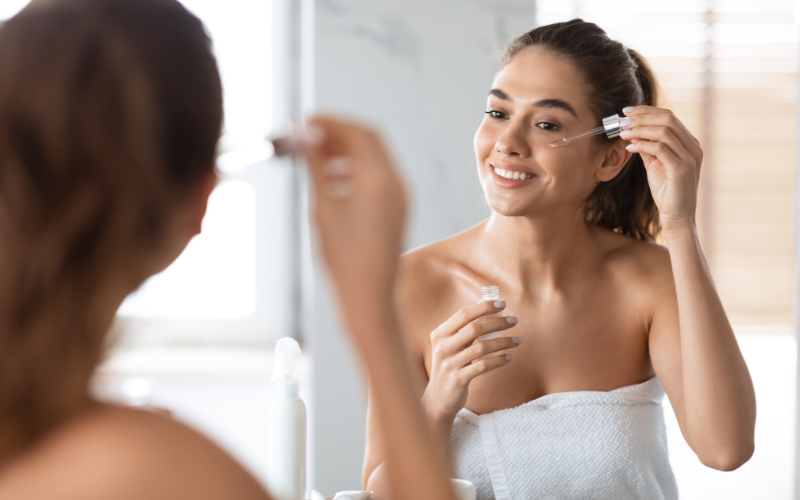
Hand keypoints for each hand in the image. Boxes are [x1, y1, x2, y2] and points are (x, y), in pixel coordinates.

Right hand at [302, 116, 406, 315]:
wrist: (370, 295)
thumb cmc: (344, 259)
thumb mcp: (323, 208)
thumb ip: (316, 168)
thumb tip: (306, 138)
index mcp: (378, 179)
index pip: (356, 132)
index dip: (329, 122)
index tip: (305, 121)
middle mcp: (396, 182)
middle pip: (368, 139)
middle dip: (338, 133)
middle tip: (309, 134)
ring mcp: (401, 195)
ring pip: (375, 156)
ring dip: (346, 149)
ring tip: (316, 156)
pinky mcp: (399, 207)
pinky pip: (380, 175)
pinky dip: (357, 167)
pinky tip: (333, 177)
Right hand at [422, 300, 520, 422]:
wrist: (438, 398)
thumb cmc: (450, 366)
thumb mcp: (450, 347)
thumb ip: (464, 332)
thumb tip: (491, 314)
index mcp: (440, 334)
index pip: (463, 314)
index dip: (484, 307)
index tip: (502, 304)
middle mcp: (442, 347)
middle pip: (474, 329)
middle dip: (497, 322)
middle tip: (514, 321)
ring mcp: (449, 364)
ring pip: (481, 347)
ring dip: (503, 342)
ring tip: (517, 340)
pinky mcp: (458, 379)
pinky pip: (483, 366)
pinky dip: (498, 360)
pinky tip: (509, 357)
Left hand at [619, 106, 703, 231]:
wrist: (677, 217)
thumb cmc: (667, 192)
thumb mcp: (656, 165)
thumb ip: (648, 148)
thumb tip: (632, 132)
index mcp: (690, 143)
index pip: (669, 116)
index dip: (646, 110)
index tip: (626, 112)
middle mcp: (693, 147)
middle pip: (668, 118)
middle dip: (642, 117)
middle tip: (622, 120)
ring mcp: (690, 157)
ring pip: (663, 131)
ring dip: (639, 130)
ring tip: (622, 133)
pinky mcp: (681, 169)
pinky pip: (660, 148)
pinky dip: (642, 145)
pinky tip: (629, 148)